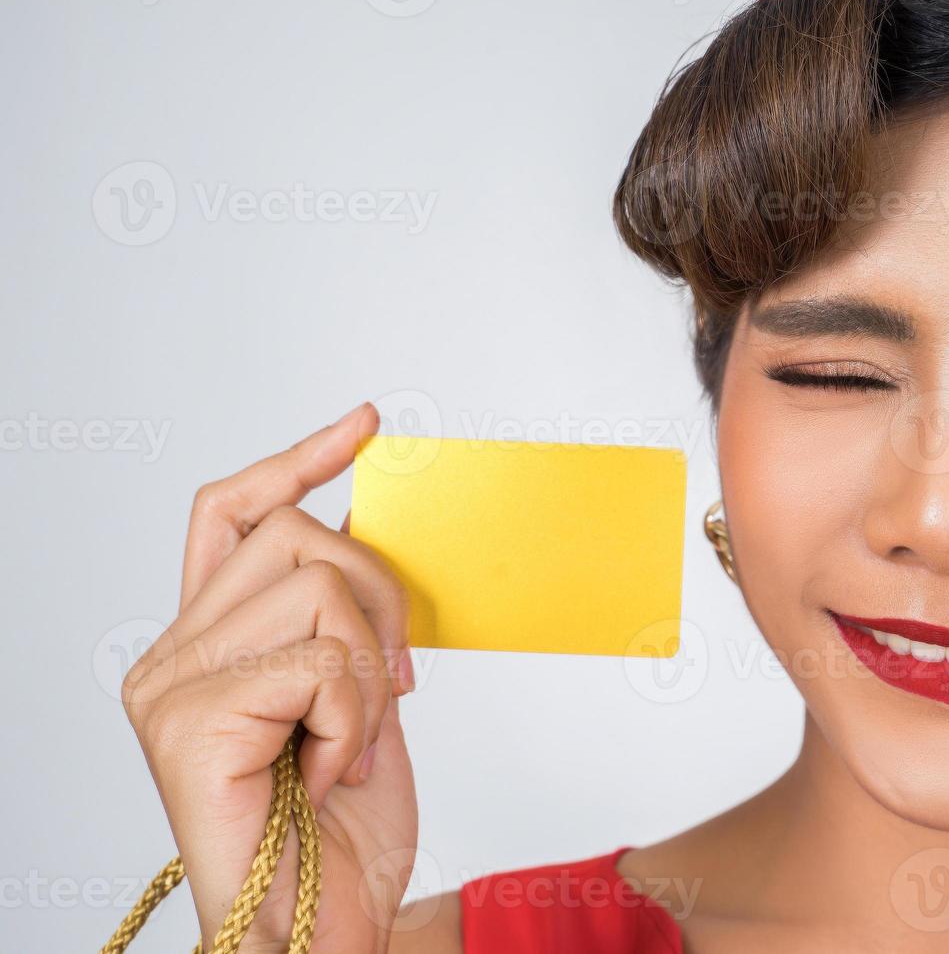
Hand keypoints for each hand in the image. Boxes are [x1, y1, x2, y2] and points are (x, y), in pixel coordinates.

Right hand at [122, 403, 418, 952]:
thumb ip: (344, 619)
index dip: (298, 459)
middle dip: (380, 596)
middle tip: (395, 683)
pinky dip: (359, 715)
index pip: (235, 513)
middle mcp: (172, 656)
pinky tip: (333, 769)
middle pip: (299, 533)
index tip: (364, 427)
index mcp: (208, 642)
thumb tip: (365, 525)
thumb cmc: (339, 830)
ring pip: (318, 584)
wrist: (321, 929)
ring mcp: (171, 687)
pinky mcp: (189, 721)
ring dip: (373, 666)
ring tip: (354, 738)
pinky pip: (322, 660)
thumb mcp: (360, 697)